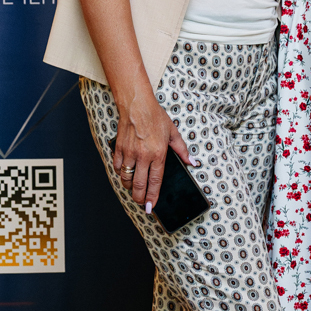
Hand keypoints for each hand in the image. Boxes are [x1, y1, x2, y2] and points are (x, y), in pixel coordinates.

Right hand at [113, 94, 189, 210]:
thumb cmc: (155, 116)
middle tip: (141, 203)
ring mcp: (129, 152)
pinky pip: (117, 167)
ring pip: (126, 178)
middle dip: (139, 198)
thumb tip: (192, 162)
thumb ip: (182, 150)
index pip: (155, 181)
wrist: (136, 104)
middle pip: (139, 185)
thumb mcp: (173, 132)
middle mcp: (143, 155)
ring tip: (134, 189)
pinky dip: (121, 173)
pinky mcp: (119, 148)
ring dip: (129, 186)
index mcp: (158, 153)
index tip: (151, 207)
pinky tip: (125, 173)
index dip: (152, 197)